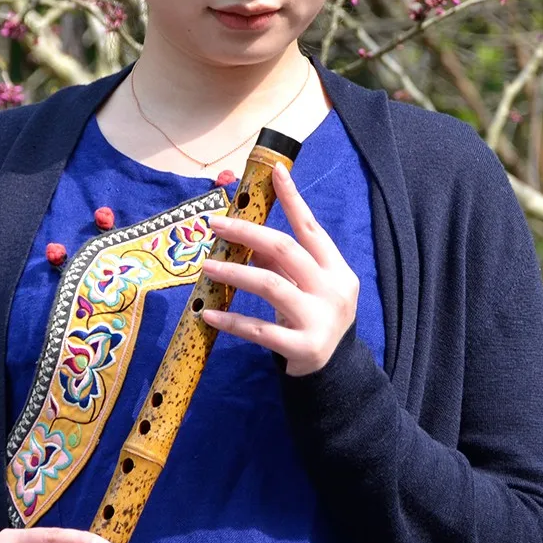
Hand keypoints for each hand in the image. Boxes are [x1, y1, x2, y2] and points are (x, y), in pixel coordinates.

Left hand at [201, 160, 358, 377]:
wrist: (336, 371)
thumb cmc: (316, 317)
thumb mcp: (309, 286)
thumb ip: (285, 263)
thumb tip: (248, 235)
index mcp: (336, 269)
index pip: (311, 227)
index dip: (293, 199)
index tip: (275, 172)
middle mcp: (331, 289)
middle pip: (285, 250)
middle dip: (247, 232)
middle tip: (215, 223)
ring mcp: (318, 319)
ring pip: (270, 286)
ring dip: (234, 273)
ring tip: (206, 267)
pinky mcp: (302, 348)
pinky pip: (260, 330)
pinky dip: (232, 321)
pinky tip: (209, 314)